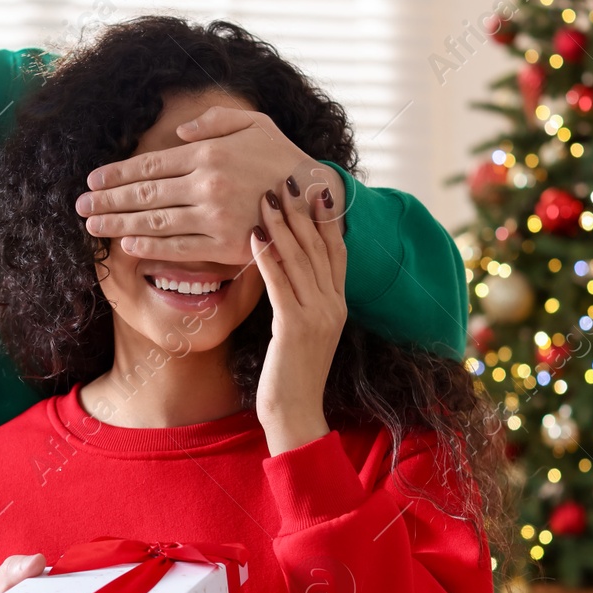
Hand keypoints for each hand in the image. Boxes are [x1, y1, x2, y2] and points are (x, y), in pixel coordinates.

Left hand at [77, 106, 343, 264]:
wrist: (319, 197)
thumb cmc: (284, 157)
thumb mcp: (255, 123)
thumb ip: (215, 120)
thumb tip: (179, 130)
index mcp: (208, 152)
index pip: (150, 164)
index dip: (117, 173)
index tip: (93, 179)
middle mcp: (206, 183)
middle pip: (144, 194)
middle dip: (107, 200)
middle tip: (79, 206)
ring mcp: (214, 216)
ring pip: (154, 222)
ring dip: (117, 225)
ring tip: (92, 226)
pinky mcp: (225, 245)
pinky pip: (179, 247)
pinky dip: (150, 247)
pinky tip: (126, 246)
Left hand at [249, 176, 346, 455]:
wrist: (297, 414)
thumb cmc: (292, 375)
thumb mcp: (302, 331)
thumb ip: (300, 300)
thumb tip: (284, 269)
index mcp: (338, 304)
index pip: (336, 250)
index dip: (325, 217)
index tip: (313, 187)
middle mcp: (334, 305)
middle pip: (319, 246)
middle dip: (302, 210)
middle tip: (286, 178)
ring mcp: (318, 316)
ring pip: (300, 259)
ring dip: (283, 225)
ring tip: (268, 195)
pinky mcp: (296, 328)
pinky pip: (281, 284)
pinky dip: (268, 257)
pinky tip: (255, 236)